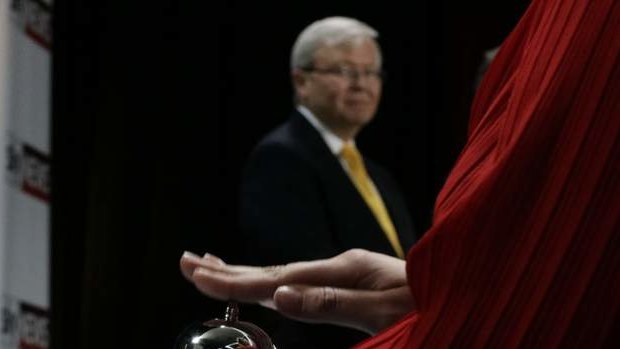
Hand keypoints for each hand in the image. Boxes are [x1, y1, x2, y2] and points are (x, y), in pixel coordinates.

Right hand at [180, 249, 414, 333]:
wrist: (466, 288)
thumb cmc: (431, 304)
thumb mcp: (383, 312)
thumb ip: (330, 302)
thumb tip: (279, 296)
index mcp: (342, 270)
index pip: (276, 278)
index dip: (233, 279)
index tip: (195, 273)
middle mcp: (338, 265)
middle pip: (272, 269)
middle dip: (228, 269)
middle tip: (187, 261)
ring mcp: (344, 271)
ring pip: (284, 274)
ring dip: (246, 272)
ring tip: (215, 266)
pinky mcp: (351, 281)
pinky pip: (302, 281)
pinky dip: (274, 281)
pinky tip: (269, 284)